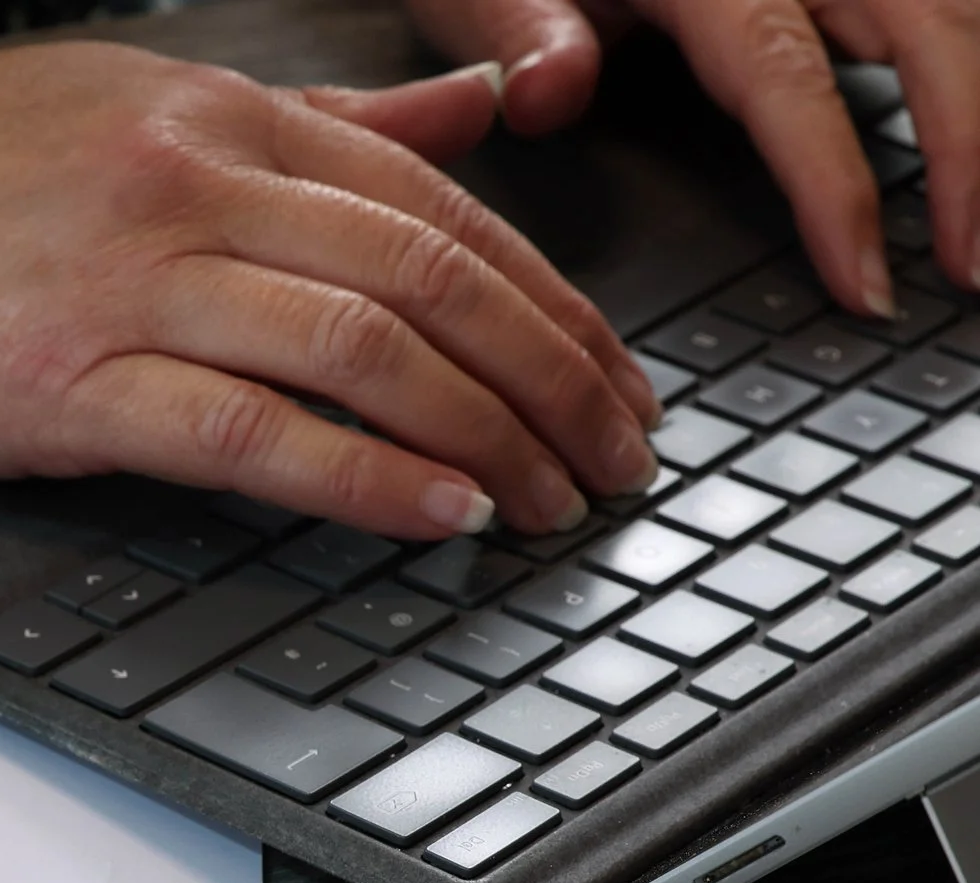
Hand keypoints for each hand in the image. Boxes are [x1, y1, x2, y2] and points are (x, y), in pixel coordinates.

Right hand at [0, 44, 659, 539]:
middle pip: (431, 277)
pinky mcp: (63, 383)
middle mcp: (188, 180)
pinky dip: (365, 478)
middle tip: (614, 457)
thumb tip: (466, 115)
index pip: (437, 202)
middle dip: (553, 376)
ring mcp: (127, 280)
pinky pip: (251, 434)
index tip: (606, 373)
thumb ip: (308, 121)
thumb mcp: (124, 108)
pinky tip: (437, 514)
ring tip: (548, 503)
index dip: (551, 297)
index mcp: (213, 112)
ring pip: (365, 350)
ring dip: (487, 435)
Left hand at [405, 0, 979, 313]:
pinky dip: (974, 62)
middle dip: (969, 154)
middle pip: (927, 31)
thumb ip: (521, 33)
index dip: (837, 186)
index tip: (865, 282)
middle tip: (973, 272)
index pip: (788, 79)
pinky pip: (947, 3)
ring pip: (960, 9)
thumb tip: (543, 95)